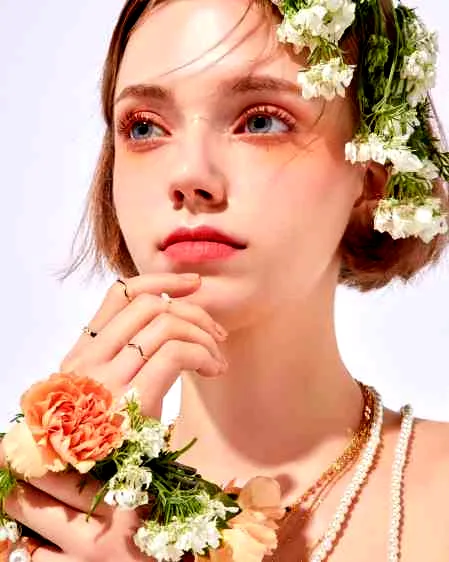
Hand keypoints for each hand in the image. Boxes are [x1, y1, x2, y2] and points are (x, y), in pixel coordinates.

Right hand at [2, 273, 227, 560]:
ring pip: (165, 322)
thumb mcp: (109, 396)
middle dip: (193, 309)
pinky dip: (204, 354)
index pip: (119, 293)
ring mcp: (106, 380)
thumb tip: (171, 326)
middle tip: (217, 333)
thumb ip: (127, 361)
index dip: (161, 280)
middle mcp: (88, 362)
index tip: (193, 283)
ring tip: (218, 356)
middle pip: (149, 304)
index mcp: (82, 356)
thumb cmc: (109, 445)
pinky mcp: (131, 399)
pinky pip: (176, 352)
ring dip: (203, 332)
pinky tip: (215, 370)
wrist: (93, 498)